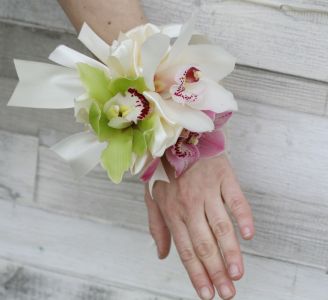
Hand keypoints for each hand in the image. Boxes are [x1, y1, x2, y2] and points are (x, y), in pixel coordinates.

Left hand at [144, 154, 254, 299]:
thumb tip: (161, 255)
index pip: (185, 250)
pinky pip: (235, 199)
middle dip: (216, 271)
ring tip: (237, 273)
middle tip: (227, 293)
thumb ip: (157, 226)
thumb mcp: (152, 196)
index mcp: (172, 212)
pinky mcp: (223, 177)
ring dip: (230, 251)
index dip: (196, 274)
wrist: (177, 137)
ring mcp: (207, 190)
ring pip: (221, 226)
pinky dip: (243, 216)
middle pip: (204, 244)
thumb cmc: (165, 170)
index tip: (207, 294)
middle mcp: (190, 205)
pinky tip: (248, 235)